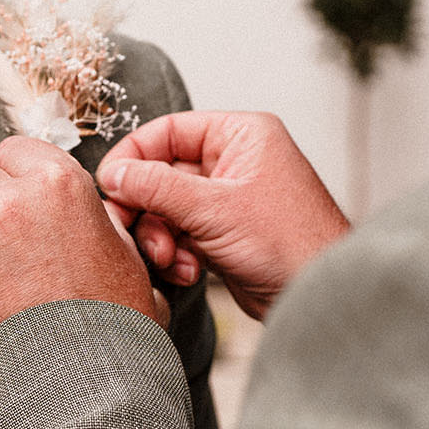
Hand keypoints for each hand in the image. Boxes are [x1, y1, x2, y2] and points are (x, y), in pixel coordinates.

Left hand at [0, 136, 168, 363]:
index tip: (22, 196)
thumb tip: (72, 210)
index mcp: (57, 184)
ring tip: (10, 290)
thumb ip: (88, 217)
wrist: (90, 387)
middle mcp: (9, 205)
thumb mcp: (124, 251)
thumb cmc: (116, 322)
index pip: (11, 149)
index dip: (17, 175)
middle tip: (9, 240)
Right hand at [99, 112, 349, 319]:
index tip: (110, 183)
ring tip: (169, 258)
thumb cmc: (291, 244)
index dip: (134, 156)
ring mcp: (228, 199)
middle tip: (127, 227)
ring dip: (160, 236)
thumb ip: (157, 187)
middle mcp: (234, 161)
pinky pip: (181, 234)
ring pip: (167, 208)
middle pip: (162, 172)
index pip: (169, 130)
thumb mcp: (214, 209)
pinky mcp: (223, 233)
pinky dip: (177, 253)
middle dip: (146, 207)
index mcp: (240, 135)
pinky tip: (189, 272)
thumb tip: (113, 174)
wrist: (318, 297)